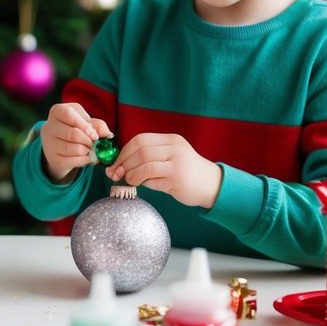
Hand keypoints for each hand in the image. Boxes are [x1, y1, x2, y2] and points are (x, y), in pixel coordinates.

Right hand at [40, 102, 110, 182]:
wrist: (63, 149)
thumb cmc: (77, 130)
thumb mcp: (87, 123)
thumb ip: (98, 125)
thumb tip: (108, 134)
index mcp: (57, 111)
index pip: (68, 114)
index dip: (84, 125)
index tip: (94, 135)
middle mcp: (49, 126)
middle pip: (72, 133)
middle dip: (88, 141)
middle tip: (93, 144)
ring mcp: (49, 143)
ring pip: (72, 148)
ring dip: (86, 151)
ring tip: (89, 150)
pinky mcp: (52, 158)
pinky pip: (71, 160)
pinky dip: (83, 160)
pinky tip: (85, 157)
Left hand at [105, 133, 222, 208]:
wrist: (211, 184)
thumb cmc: (185, 172)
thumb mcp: (169, 157)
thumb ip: (149, 157)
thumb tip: (119, 166)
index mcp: (170, 140)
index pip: (139, 140)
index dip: (124, 152)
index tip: (115, 163)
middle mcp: (174, 148)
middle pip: (140, 152)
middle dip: (124, 163)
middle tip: (116, 174)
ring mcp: (177, 163)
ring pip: (144, 165)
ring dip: (131, 175)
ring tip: (129, 181)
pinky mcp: (177, 178)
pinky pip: (152, 179)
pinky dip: (143, 183)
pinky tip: (143, 185)